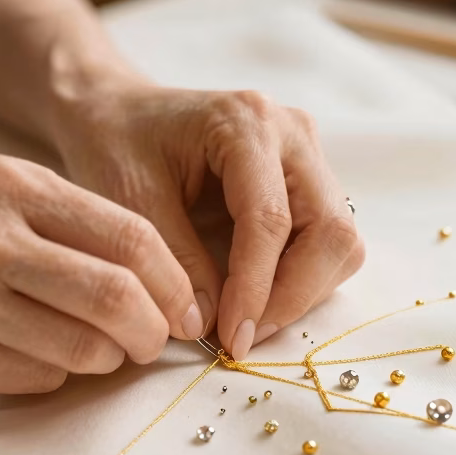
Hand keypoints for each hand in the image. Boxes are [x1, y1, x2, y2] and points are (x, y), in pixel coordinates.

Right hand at [0, 155, 204, 393]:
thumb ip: (61, 224)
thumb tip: (152, 283)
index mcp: (7, 184)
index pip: (130, 235)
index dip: (174, 281)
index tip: (184, 307)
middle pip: (117, 296)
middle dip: (155, 331)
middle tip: (155, 343)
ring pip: (82, 348)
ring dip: (104, 358)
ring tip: (94, 350)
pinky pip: (35, 378)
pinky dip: (52, 374)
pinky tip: (31, 356)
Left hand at [54, 83, 364, 360]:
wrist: (119, 114)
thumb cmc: (116, 145)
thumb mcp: (129, 200)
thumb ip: (174, 261)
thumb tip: (209, 326)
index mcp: (246, 122)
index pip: (271, 219)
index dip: (256, 289)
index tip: (232, 340)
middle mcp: (292, 133)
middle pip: (330, 231)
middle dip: (292, 296)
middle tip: (244, 338)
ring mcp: (307, 156)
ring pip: (339, 242)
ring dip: (302, 293)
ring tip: (247, 322)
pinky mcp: (308, 181)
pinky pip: (326, 242)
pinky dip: (301, 281)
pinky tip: (255, 299)